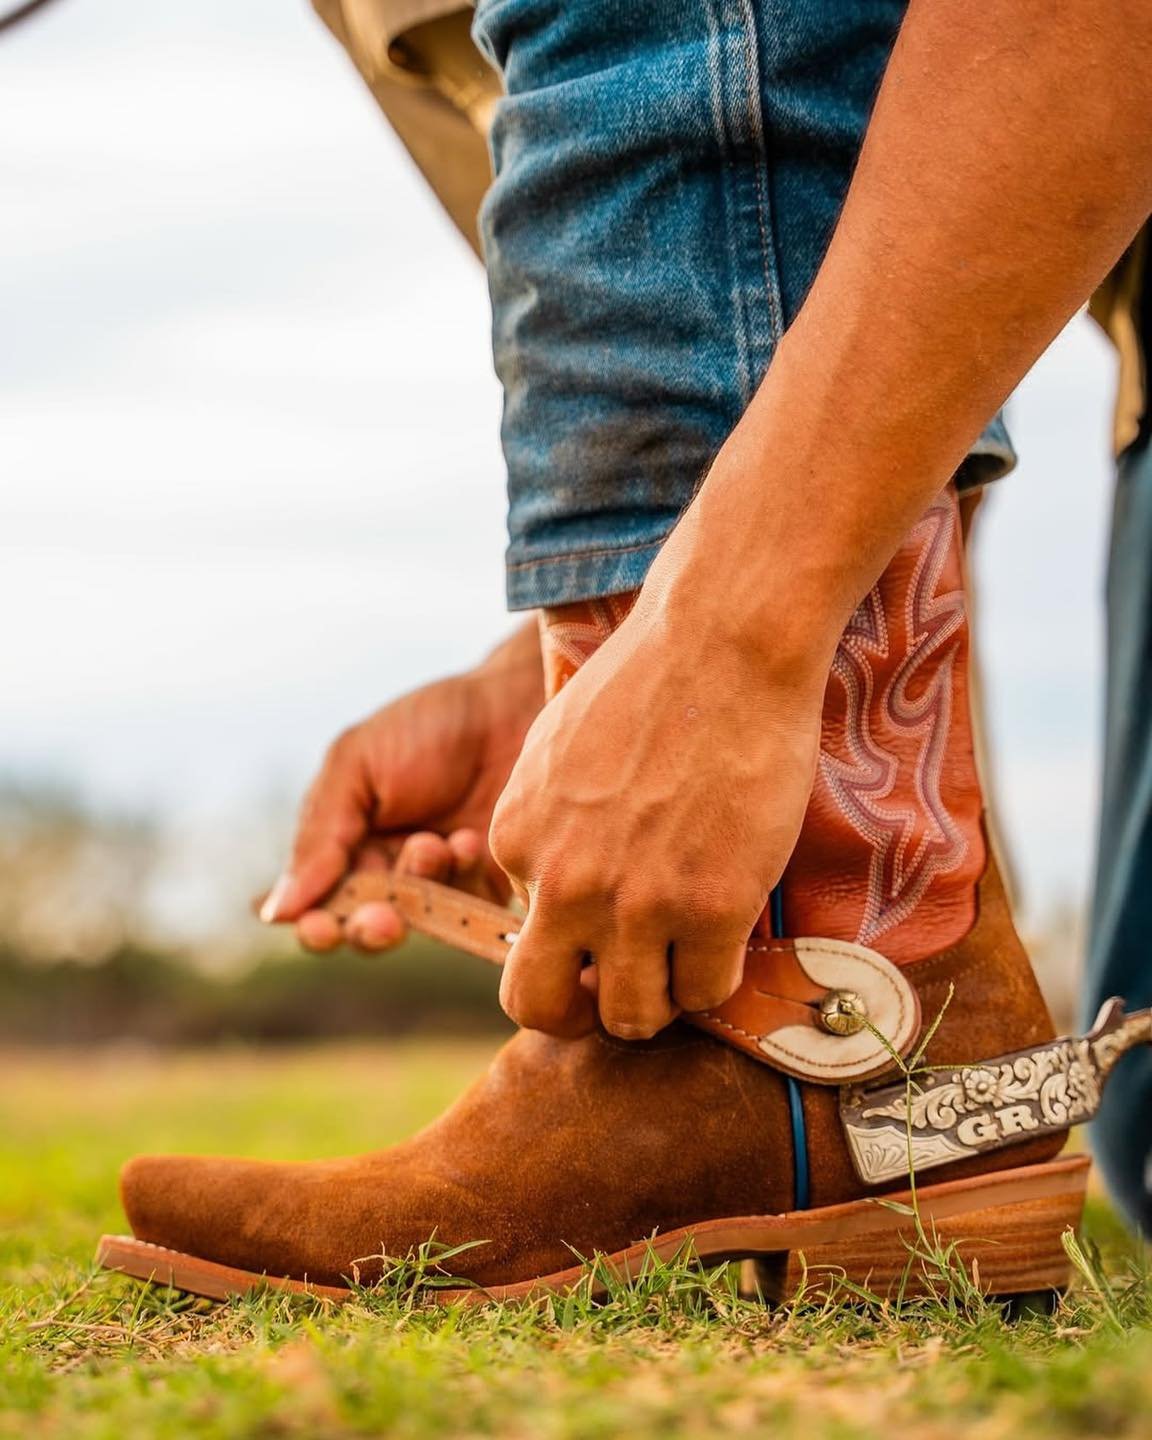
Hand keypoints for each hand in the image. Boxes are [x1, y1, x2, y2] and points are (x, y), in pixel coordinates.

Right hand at [261, 621, 543, 951]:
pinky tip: (469, 841)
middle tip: (384, 920)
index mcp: (344, 843)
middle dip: (370, 929)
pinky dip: (463, 879)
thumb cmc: (426, 726)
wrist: (509, 704)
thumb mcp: (357, 763)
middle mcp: (389, 870)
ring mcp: (442, 880)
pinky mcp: (490, 883)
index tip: (321, 930)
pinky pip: (471, 910)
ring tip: (434, 843)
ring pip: (420, 923)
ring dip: (421, 888)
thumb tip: (276, 913)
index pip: (318, 905)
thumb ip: (319, 835)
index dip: (315, 928)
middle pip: (366, 929)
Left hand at [488, 556, 829, 1039]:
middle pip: (538, 1006)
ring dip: (656, 1004)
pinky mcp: (711, 910)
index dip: (570, 931)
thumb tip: (554, 878)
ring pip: (630, 1019)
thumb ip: (548, 823)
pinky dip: (717, 980)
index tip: (610, 910)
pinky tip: (730, 935)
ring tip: (684, 966)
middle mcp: (564, 884)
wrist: (723, 644)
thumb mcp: (558, 749)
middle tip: (619, 988)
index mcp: (517, 838)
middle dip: (577, 1011)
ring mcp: (637, 905)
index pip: (521, 931)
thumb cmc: (650, 680)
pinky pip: (705, 993)